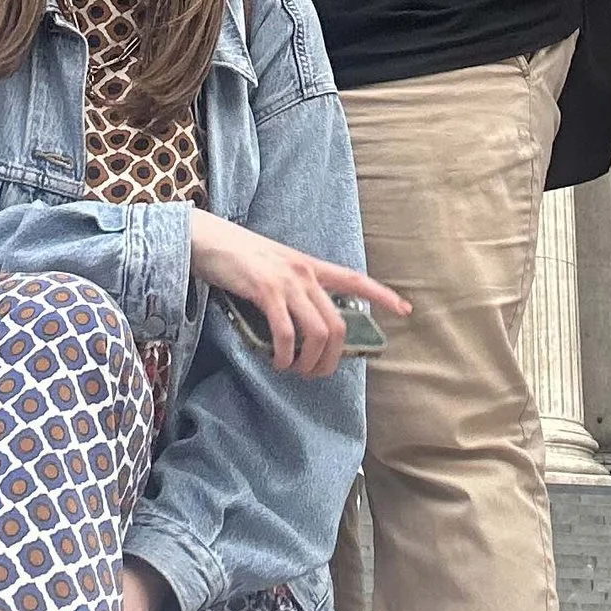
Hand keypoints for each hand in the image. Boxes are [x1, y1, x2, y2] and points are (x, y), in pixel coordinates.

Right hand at [186, 209, 408, 378]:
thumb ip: (291, 290)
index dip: (382, 296)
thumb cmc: (235, 257)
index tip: (405, 311)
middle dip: (331, 360)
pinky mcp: (266, 290)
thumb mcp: (273, 269)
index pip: (355, 279)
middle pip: (338, 326)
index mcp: (309, 266)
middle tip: (312, 374)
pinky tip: (276, 361)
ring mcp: (287, 281)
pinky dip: (284, 355)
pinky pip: (286, 333)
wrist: (205, 237)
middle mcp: (304, 272)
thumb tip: (299, 327)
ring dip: (309, 362)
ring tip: (292, 369)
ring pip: (319, 333)